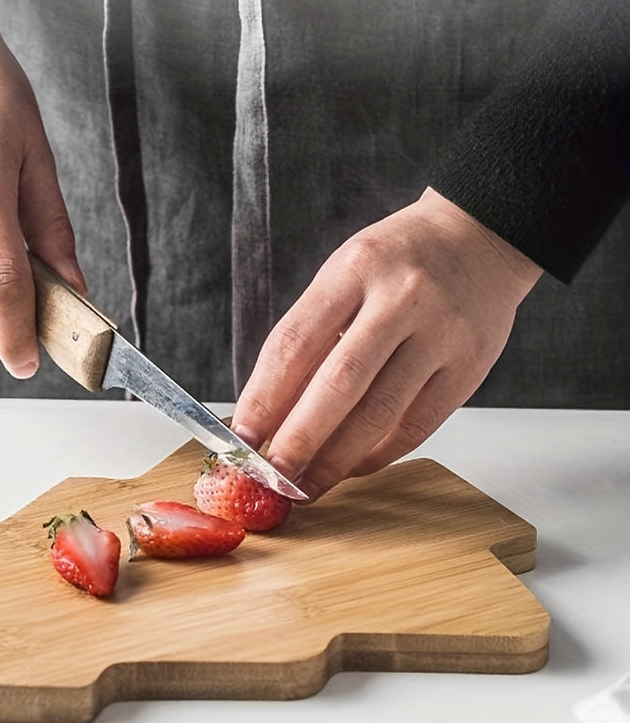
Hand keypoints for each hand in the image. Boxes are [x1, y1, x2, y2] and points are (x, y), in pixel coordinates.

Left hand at [231, 188, 543, 499]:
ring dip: (336, 458)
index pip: (296, 342)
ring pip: (380, 412)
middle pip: (340, 382)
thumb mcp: (344, 275)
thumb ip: (310, 335)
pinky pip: (417, 425)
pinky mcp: (470, 368)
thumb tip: (267, 411)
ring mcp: (441, 334)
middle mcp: (401, 299)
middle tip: (272, 472)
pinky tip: (351, 468)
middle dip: (300, 436)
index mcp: (355, 269)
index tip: (243, 435)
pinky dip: (378, 454)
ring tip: (306, 484)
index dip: (264, 395)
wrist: (479, 238)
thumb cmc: (396, 263)